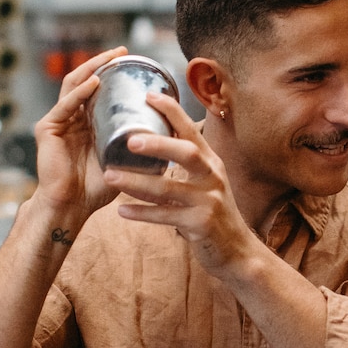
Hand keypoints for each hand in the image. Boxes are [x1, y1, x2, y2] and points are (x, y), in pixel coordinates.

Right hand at [32, 47, 126, 219]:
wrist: (72, 206)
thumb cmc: (97, 188)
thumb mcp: (124, 161)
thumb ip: (140, 148)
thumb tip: (174, 137)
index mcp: (86, 122)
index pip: (97, 89)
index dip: (111, 72)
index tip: (131, 60)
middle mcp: (71, 117)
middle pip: (85, 81)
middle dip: (102, 63)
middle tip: (121, 51)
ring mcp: (58, 122)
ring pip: (73, 86)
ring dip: (92, 69)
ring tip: (109, 58)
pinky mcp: (48, 130)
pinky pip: (65, 106)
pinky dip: (80, 93)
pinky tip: (94, 83)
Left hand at [102, 91, 256, 271]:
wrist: (237, 251)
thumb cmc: (214, 213)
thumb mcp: (207, 183)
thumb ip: (187, 165)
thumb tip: (155, 142)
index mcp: (212, 163)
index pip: (192, 131)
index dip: (173, 112)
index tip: (150, 95)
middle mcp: (213, 177)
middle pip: (187, 153)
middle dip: (158, 144)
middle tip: (129, 139)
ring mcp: (209, 201)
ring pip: (169, 189)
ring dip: (137, 182)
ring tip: (110, 175)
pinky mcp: (202, 225)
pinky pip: (166, 217)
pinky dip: (142, 214)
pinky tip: (121, 210)